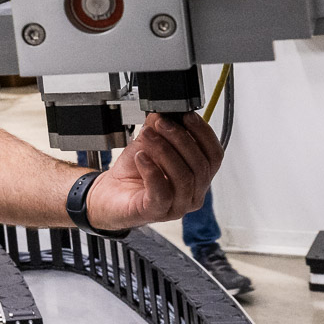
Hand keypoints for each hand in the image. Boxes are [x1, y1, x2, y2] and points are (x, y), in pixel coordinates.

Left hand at [87, 112, 222, 231]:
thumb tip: (165, 112)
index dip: (204, 133)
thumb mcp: (149, 143)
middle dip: (181, 139)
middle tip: (161, 124)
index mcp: (198, 176)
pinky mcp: (157, 212)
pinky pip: (162, 192)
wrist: (109, 193)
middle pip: (200, 165)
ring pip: (184, 177)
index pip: (214, 155)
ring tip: (147, 136)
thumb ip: (160, 128)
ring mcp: (177, 206)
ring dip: (165, 151)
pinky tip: (141, 157)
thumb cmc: (134, 172)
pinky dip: (151, 171)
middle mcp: (193, 194)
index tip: (187, 116)